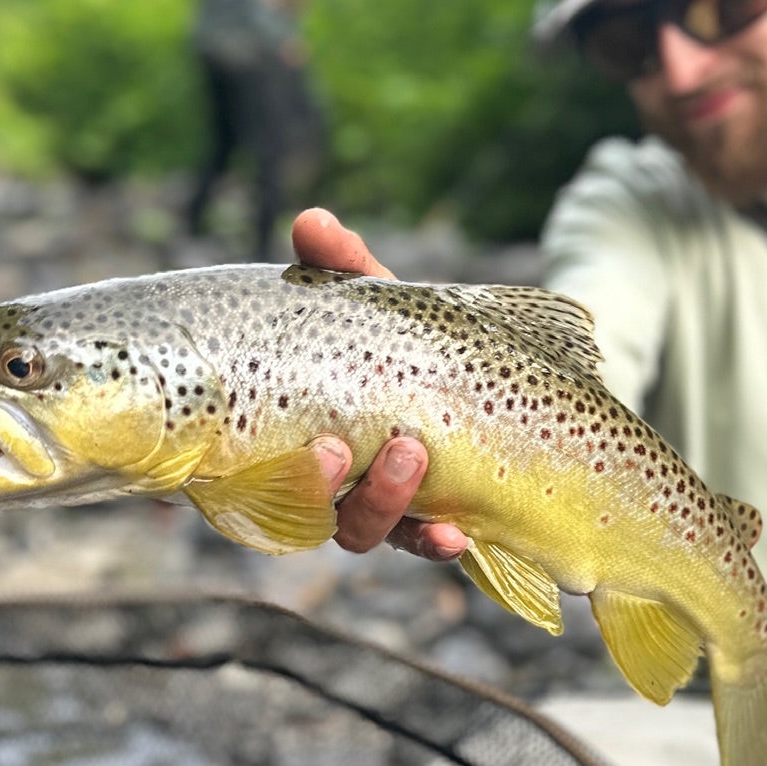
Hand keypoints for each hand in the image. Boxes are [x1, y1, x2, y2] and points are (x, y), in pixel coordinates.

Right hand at [293, 208, 468, 562]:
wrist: (496, 372)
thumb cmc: (415, 341)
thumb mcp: (382, 303)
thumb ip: (345, 267)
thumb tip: (312, 221)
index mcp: (307, 431)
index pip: (270, 465)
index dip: (272, 470)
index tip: (307, 442)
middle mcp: (337, 482)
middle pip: (314, 509)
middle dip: (323, 486)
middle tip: (338, 450)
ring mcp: (385, 508)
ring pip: (366, 530)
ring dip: (384, 502)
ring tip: (411, 455)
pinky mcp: (435, 521)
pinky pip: (426, 544)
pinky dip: (437, 543)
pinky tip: (458, 535)